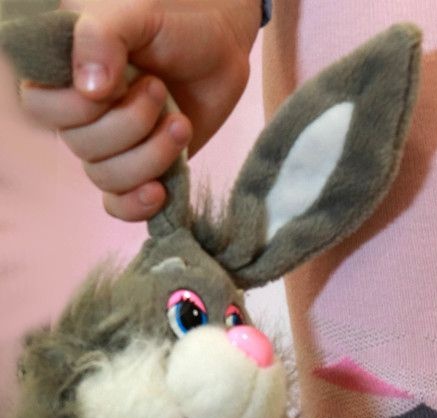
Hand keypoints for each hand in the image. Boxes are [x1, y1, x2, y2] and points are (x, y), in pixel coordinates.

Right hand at [17, 0, 259, 221]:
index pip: (40, 106)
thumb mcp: (135, 14)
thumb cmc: (175, 24)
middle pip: (80, 146)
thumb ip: (101, 38)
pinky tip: (159, 191)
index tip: (118, 81)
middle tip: (159, 90)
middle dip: (127, 125)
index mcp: (65, 71)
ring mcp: (111, 145)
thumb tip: (88, 91)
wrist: (222, 48)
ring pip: (105, 176)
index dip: (77, 106)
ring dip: (148, 156)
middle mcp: (80, 112)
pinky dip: (136, 205)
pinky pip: (118, 206)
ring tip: (180, 123)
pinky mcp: (141, 171)